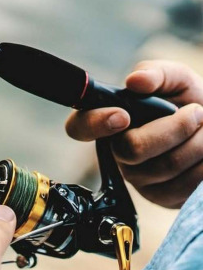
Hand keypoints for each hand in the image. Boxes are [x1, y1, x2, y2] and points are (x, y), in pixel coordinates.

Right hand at [66, 60, 202, 207]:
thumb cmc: (190, 105)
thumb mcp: (177, 81)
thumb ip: (157, 73)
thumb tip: (134, 81)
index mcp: (112, 121)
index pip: (80, 127)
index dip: (94, 123)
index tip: (123, 115)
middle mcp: (118, 152)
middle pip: (133, 149)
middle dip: (175, 128)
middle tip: (197, 113)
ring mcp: (138, 178)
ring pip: (166, 166)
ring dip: (198, 143)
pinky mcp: (158, 196)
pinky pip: (183, 185)